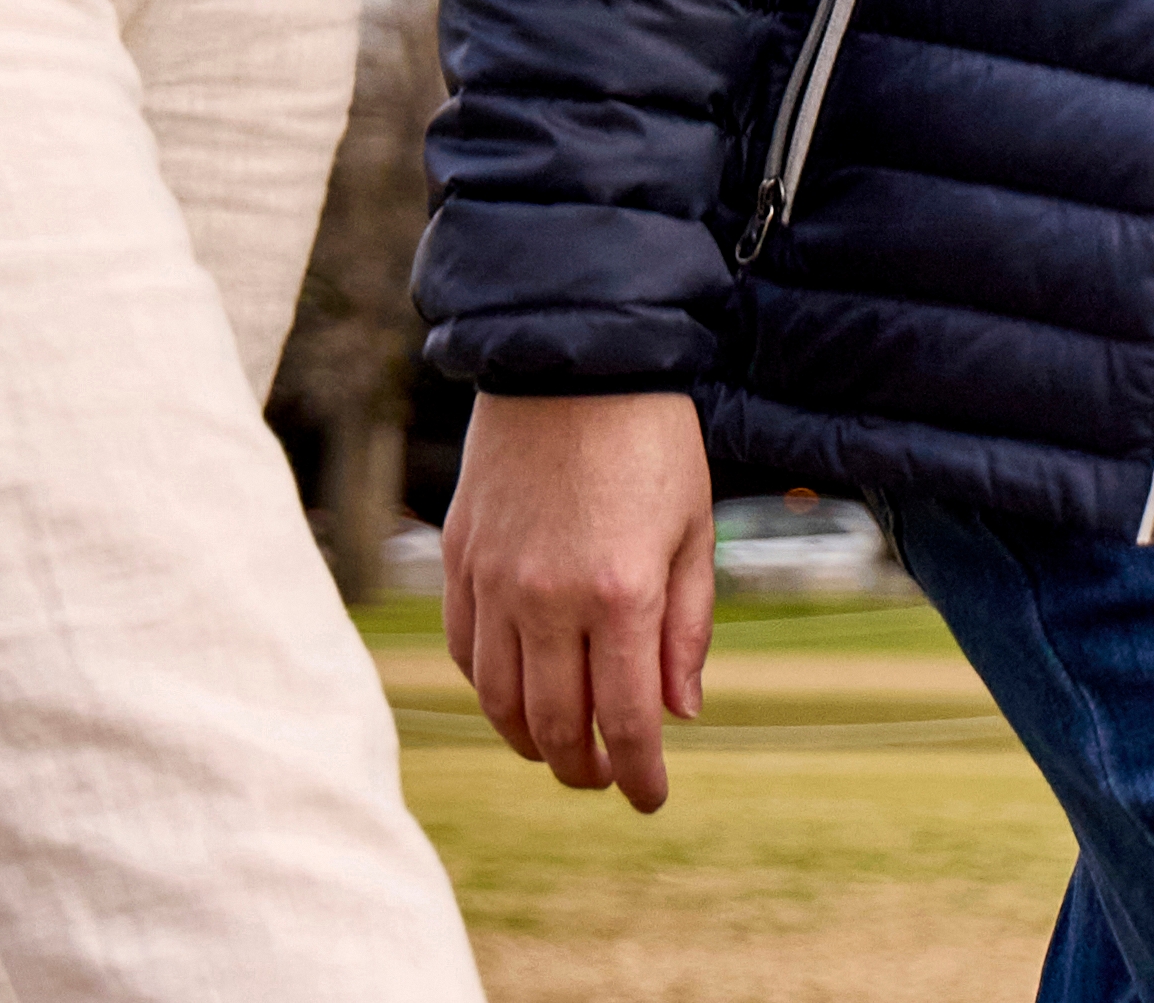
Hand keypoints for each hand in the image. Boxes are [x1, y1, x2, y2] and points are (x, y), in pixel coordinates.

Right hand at [442, 389, 715, 808]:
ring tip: (561, 749)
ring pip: (501, 701)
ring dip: (532, 741)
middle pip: (558, 726)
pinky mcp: (460, 558)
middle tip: (605, 778)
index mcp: (622, 593)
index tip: (649, 799)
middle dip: (585, 769)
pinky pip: (465, 651)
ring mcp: (495, 580)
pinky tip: (516, 693)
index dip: (639, 774)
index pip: (627, 721)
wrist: (573, 354)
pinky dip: (489, 689)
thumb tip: (679, 715)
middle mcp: (550, 597)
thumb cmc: (650, 439)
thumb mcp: (693, 530)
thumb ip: (687, 629)